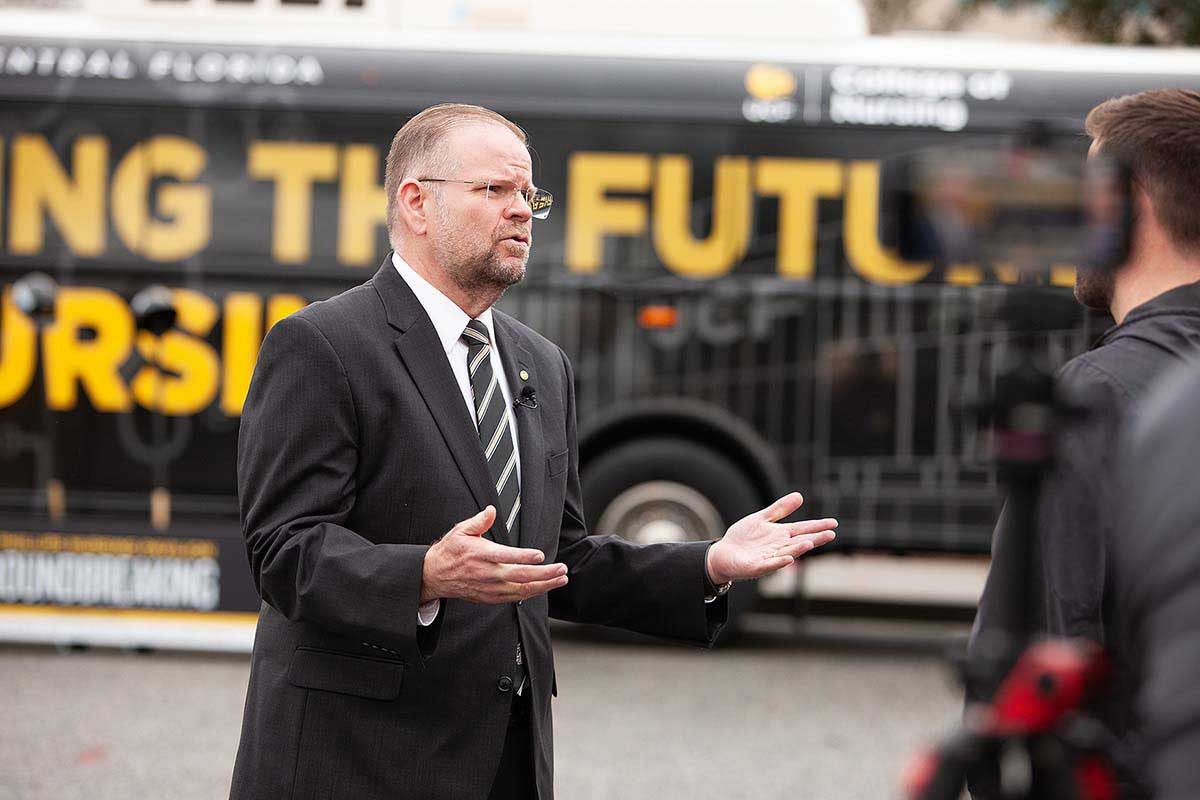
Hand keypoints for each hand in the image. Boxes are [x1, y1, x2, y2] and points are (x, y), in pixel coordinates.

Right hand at [420, 506, 568, 603]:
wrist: (435, 575)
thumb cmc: (450, 552)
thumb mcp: (461, 531)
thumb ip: (479, 521)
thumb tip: (491, 511)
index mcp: (482, 555)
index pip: (507, 557)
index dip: (525, 557)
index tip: (540, 555)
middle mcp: (488, 574)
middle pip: (521, 576)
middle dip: (545, 573)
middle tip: (561, 569)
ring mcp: (490, 588)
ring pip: (522, 590)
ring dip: (544, 585)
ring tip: (560, 578)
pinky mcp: (491, 597)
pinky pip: (515, 597)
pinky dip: (532, 593)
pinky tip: (544, 587)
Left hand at [706, 492, 836, 583]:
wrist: (723, 554)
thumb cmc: (743, 538)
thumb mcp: (761, 519)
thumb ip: (779, 509)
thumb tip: (799, 496)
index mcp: (781, 535)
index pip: (802, 529)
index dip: (817, 526)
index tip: (833, 523)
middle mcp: (779, 547)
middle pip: (800, 542)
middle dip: (815, 539)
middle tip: (831, 534)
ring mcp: (769, 557)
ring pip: (787, 553)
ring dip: (798, 549)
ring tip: (810, 543)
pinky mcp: (757, 567)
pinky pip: (770, 565)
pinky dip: (779, 562)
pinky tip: (788, 558)